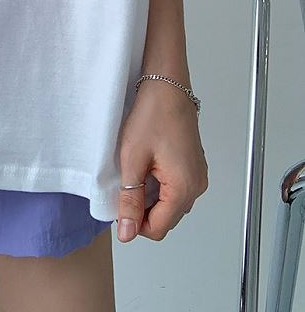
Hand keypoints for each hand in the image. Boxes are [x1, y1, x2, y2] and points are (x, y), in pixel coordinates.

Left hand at [115, 79, 208, 242]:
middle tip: (125, 182)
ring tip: (136, 170)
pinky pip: (175, 188)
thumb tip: (127, 232)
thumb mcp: (132, 160)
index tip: (119, 203)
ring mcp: (197, 176)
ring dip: (150, 196)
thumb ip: (130, 199)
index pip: (158, 228)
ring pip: (170, 204)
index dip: (134, 222)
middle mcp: (197, 186)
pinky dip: (158, 185)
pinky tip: (147, 165)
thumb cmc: (152, 115)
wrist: (167, 85)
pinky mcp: (193, 166)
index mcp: (184, 188)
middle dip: (142, 209)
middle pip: (166, 218)